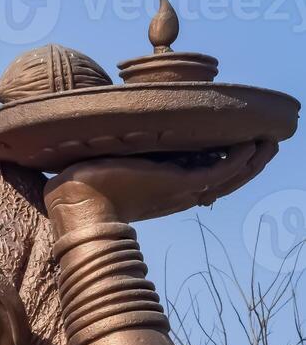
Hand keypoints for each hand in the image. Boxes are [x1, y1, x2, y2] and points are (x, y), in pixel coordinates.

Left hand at [44, 140, 278, 231]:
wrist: (75, 201)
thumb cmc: (82, 187)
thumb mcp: (109, 168)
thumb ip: (118, 160)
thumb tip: (108, 146)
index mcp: (163, 191)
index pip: (203, 180)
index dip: (224, 168)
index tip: (238, 152)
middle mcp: (176, 193)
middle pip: (224, 181)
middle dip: (247, 164)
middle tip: (266, 146)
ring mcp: (178, 189)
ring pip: (227, 176)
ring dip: (251, 160)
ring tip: (268, 143)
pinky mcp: (176, 181)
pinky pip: (217, 171)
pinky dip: (237, 159)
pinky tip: (249, 145)